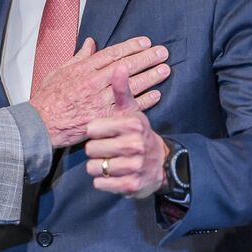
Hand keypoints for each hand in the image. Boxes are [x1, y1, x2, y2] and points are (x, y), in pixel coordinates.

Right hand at [30, 36, 169, 147]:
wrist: (41, 123)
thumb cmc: (48, 97)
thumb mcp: (59, 70)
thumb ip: (79, 56)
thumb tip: (91, 42)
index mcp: (83, 68)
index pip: (112, 53)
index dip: (131, 47)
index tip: (145, 42)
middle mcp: (93, 82)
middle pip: (125, 67)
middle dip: (146, 58)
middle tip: (163, 53)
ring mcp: (99, 100)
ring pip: (130, 86)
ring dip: (150, 77)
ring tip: (165, 70)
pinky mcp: (104, 117)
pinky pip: (128, 107)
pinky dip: (143, 101)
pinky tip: (156, 94)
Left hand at [84, 65, 167, 197]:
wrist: (160, 164)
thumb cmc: (137, 133)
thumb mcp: (131, 111)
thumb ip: (122, 90)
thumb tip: (119, 65)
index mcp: (132, 124)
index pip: (92, 129)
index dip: (95, 132)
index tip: (105, 132)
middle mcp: (135, 145)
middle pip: (91, 149)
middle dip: (96, 150)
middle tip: (108, 148)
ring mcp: (134, 166)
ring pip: (94, 167)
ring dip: (98, 166)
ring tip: (111, 161)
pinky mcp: (132, 186)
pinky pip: (100, 183)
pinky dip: (102, 181)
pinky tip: (113, 175)